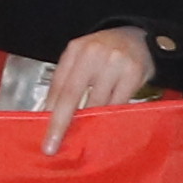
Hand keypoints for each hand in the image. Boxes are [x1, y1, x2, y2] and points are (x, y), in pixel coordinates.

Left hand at [38, 26, 161, 153]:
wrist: (140, 37)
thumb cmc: (107, 51)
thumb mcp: (83, 57)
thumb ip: (68, 80)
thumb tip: (52, 113)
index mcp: (76, 50)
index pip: (57, 85)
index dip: (49, 111)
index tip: (42, 132)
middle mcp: (93, 54)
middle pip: (71, 95)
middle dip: (60, 124)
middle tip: (52, 145)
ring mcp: (114, 63)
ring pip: (97, 103)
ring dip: (88, 123)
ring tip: (81, 140)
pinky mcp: (133, 74)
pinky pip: (118, 104)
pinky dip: (109, 117)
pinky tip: (104, 127)